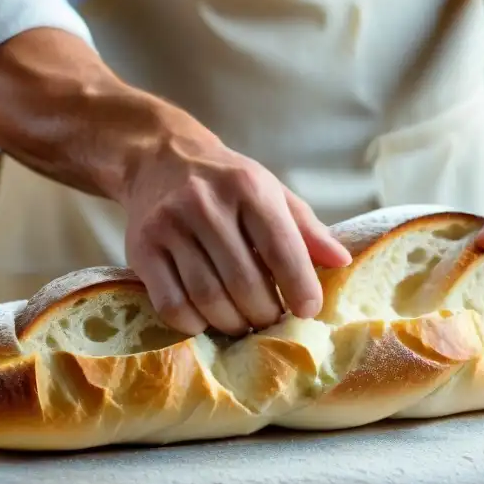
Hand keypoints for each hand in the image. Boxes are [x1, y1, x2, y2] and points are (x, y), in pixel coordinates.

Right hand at [120, 129, 350, 335]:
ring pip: (208, 297)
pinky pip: (171, 304)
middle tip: (272, 321)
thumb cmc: (227, 184)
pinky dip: (195, 324)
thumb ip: (307, 229)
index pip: (281, 248)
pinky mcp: (141, 249)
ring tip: (244, 324)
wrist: (157, 159)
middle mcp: (206, 204)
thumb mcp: (272, 193)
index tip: (308, 310)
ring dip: (233, 323)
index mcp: (248, 188)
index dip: (299, 287)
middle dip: (265, 313)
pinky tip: (208, 320)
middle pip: (244, 282)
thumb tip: (342, 262)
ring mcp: (169, 226)